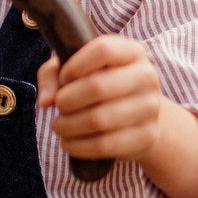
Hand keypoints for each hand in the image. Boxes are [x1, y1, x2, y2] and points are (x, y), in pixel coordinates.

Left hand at [36, 34, 161, 163]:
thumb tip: (46, 100)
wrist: (139, 116)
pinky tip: (68, 142)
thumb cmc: (101, 84)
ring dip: (68, 126)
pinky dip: (78, 146)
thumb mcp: (76, 69)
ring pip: (99, 120)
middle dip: (67, 100)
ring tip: (58, 125)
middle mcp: (147, 76)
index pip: (103, 50)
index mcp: (132, 52)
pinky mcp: (146, 136)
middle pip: (97, 87)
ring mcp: (150, 107)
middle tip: (59, 106)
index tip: (64, 79)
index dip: (75, 66)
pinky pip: (105, 145)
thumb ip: (52, 75)